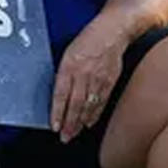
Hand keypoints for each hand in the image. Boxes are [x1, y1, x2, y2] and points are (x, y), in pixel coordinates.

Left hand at [51, 22, 125, 141]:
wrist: (113, 31)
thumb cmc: (89, 39)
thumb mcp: (68, 52)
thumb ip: (64, 72)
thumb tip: (58, 92)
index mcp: (69, 66)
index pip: (61, 94)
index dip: (57, 112)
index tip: (54, 125)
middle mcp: (83, 74)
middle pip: (74, 104)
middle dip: (69, 123)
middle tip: (64, 137)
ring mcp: (98, 79)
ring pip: (88, 106)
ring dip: (80, 122)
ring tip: (74, 133)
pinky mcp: (109, 81)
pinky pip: (101, 102)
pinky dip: (94, 114)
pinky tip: (89, 122)